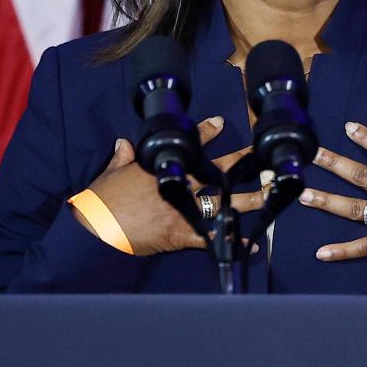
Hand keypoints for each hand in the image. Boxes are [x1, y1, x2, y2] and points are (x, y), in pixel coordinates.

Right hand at [77, 117, 264, 255]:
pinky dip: (231, 241)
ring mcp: (183, 209)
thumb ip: (122, 158)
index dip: (206, 132)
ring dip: (248, 199)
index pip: (188, 144)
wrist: (96, 228)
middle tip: (261, 156)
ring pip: (223, 201)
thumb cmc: (100, 201)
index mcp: (162, 167)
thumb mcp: (110, 174)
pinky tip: (251, 244)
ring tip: (269, 194)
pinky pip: (212, 237)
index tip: (220, 122)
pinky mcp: (181, 233)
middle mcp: (179, 184)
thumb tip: (124, 144)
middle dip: (241, 162)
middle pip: (216, 170)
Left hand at [300, 122, 366, 263]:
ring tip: (303, 195)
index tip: (347, 126)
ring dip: (326, 201)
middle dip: (332, 163)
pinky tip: (321, 253)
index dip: (364, 137)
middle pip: (357, 174)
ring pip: (352, 207)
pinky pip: (363, 247)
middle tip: (310, 154)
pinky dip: (341, 251)